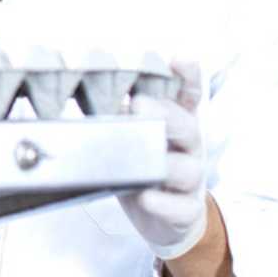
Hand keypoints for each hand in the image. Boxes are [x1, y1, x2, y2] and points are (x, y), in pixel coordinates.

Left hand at [119, 61, 206, 258]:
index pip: (189, 95)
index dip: (188, 76)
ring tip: (142, 155)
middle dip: (165, 115)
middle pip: (188, 127)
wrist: (166, 217)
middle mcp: (189, 147)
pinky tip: (146, 197)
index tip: (178, 59)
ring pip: (186, 168)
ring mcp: (191, 180)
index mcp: (178, 122)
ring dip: (165, 162)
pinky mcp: (185, 210)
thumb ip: (121, 115)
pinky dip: (163, 203)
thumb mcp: (135, 136)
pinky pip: (180, 207)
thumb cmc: (145, 167)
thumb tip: (87, 93)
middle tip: (139, 104)